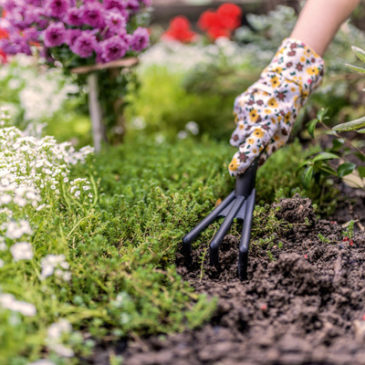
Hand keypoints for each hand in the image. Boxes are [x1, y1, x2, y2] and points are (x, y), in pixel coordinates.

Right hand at [228, 38, 323, 175]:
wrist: (284, 81)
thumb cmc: (286, 113)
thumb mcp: (284, 134)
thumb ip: (269, 150)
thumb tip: (257, 164)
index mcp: (268, 126)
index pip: (252, 147)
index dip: (242, 161)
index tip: (233, 171)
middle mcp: (253, 118)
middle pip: (237, 141)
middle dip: (243, 142)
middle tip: (257, 133)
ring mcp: (243, 110)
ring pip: (236, 131)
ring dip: (244, 131)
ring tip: (258, 120)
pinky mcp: (238, 103)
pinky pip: (236, 120)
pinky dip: (244, 119)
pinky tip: (255, 111)